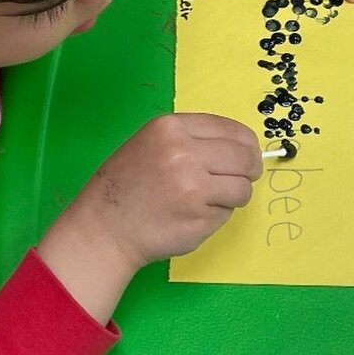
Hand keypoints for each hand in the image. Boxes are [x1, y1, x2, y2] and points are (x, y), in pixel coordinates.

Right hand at [38, 113, 261, 321]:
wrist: (104, 226)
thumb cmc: (126, 185)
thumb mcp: (151, 143)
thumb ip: (190, 139)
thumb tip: (240, 146)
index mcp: (171, 128)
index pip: (232, 130)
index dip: (246, 145)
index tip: (247, 155)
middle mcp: (184, 152)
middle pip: (245, 158)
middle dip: (249, 170)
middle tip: (241, 180)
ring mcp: (194, 186)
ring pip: (242, 188)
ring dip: (233, 196)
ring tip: (207, 200)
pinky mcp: (199, 216)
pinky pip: (227, 213)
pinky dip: (217, 215)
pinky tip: (192, 215)